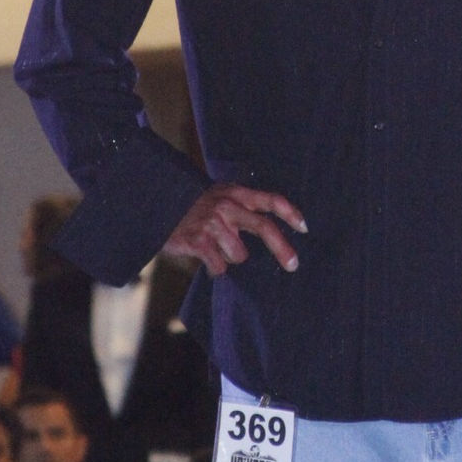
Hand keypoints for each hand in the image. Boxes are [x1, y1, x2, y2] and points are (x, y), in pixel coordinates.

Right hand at [163, 185, 306, 278]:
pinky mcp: (198, 241)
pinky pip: (219, 266)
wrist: (157, 206)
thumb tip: (274, 233)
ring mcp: (212, 223)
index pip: (270, 200)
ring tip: (214, 247)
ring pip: (239, 254)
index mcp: (236, 193)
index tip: (304, 228)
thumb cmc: (195, 207)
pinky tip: (203, 256)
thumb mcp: (220, 196)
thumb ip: (244, 209)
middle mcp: (226, 206)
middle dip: (282, 248)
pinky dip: (214, 267)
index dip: (290, 213)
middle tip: (293, 265)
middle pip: (263, 227)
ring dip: (230, 257)